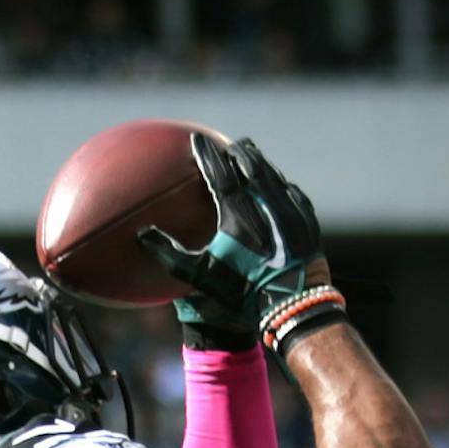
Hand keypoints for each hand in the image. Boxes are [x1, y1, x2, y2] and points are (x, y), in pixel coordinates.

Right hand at [139, 134, 337, 355]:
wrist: (291, 309)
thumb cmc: (242, 294)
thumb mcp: (201, 277)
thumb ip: (169, 255)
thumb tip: (142, 235)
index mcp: (238, 214)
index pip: (219, 173)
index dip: (207, 154)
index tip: (197, 139)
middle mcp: (266, 205)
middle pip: (250, 164)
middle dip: (236, 151)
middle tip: (227, 145)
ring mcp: (290, 211)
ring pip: (273, 174)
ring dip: (259, 162)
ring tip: (249, 154)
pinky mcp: (307, 221)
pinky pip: (292, 192)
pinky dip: (281, 183)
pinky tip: (277, 181)